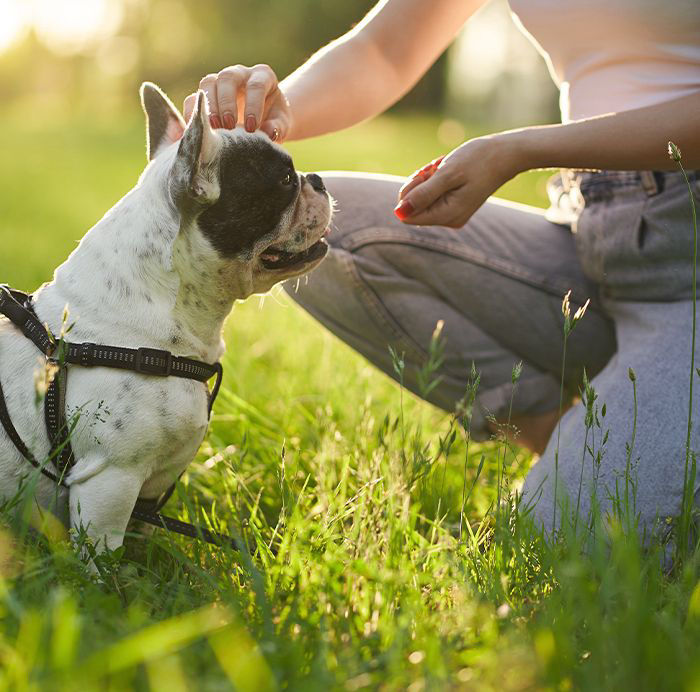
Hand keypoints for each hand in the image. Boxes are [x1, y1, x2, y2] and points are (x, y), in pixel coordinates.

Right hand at [183, 64, 292, 141]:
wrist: (263, 122)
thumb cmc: (274, 121)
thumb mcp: (281, 124)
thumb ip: (277, 127)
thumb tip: (269, 133)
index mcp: (263, 76)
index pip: (256, 85)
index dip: (253, 105)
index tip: (252, 128)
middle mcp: (240, 74)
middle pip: (228, 78)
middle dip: (227, 103)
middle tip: (229, 126)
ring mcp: (220, 82)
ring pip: (208, 84)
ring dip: (208, 107)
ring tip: (214, 129)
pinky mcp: (206, 95)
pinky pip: (193, 99)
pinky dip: (193, 114)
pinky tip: (197, 131)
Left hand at [394, 135, 521, 227]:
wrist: (505, 154)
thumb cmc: (478, 159)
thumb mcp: (447, 174)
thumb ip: (422, 194)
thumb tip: (399, 212)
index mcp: (447, 215)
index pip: (408, 215)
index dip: (409, 193)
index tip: (426, 175)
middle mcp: (449, 220)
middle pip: (414, 207)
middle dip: (420, 184)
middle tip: (437, 169)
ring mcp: (452, 214)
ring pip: (423, 199)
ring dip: (427, 179)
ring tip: (445, 167)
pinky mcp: (455, 206)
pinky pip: (433, 195)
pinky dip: (435, 180)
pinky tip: (448, 170)